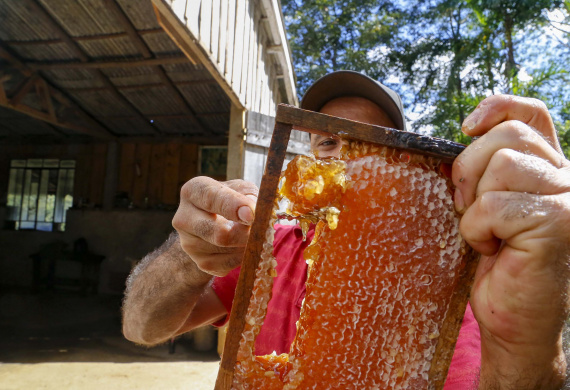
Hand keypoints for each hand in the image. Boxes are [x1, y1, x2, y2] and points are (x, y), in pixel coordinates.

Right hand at [172, 177, 257, 276]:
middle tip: (262, 231)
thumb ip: (249, 197)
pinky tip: (245, 245)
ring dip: (247, 244)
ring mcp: (189, 243)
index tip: (252, 215)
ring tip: (254, 234)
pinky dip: (243, 256)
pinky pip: (229, 264)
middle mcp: (184, 217)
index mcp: (193, 191)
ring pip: (227, 250)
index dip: (234, 207)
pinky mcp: (201, 262)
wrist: (216, 222)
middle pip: (218, 233)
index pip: (211, 198)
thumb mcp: (241, 189)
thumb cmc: (232, 199)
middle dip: (245, 234)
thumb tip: (255, 214)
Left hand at [452, 95, 569, 386]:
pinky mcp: (559, 222)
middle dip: (468, 170)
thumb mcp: (488, 207)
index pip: (530, 113)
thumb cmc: (496, 265)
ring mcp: (568, 198)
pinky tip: (492, 250)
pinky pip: (494, 205)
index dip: (497, 107)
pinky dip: (477, 229)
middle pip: (504, 136)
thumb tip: (466, 130)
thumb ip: (488, 170)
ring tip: (487, 234)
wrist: (515, 322)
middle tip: (469, 208)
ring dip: (474, 205)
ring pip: (499, 165)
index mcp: (548, 169)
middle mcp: (567, 177)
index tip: (466, 126)